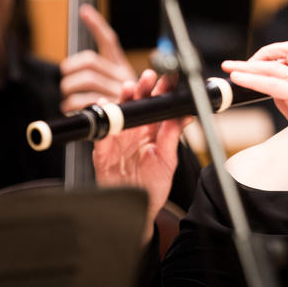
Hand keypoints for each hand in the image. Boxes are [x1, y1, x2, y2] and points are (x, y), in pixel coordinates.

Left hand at [59, 4, 135, 112]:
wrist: (134, 132)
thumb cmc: (117, 104)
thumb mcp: (113, 83)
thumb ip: (98, 66)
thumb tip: (84, 25)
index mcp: (121, 67)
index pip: (109, 41)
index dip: (97, 25)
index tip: (84, 11)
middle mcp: (123, 77)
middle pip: (91, 61)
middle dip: (70, 70)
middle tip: (65, 79)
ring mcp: (119, 94)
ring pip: (86, 81)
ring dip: (68, 91)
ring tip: (67, 99)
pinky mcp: (113, 111)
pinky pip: (85, 103)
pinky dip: (71, 107)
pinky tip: (71, 110)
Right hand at [93, 69, 189, 243]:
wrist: (133, 210)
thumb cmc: (153, 186)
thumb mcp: (167, 160)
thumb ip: (172, 136)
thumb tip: (186, 115)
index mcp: (154, 130)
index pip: (159, 105)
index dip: (163, 90)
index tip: (169, 78)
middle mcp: (136, 129)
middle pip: (139, 102)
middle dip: (144, 87)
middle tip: (149, 78)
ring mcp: (119, 136)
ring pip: (120, 110)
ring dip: (124, 97)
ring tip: (130, 87)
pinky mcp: (103, 147)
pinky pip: (101, 128)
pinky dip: (102, 116)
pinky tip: (106, 105)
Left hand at [221, 41, 287, 176]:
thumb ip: (287, 94)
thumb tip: (267, 84)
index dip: (279, 51)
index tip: (260, 63)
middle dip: (265, 52)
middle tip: (245, 64)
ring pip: (276, 65)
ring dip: (248, 65)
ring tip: (230, 67)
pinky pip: (272, 84)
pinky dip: (251, 79)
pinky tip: (238, 79)